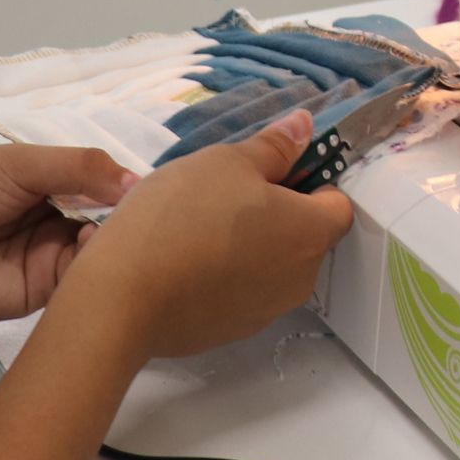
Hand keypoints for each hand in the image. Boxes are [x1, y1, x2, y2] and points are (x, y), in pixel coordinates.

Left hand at [0, 145, 133, 324]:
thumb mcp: (18, 164)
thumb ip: (79, 167)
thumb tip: (137, 181)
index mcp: (49, 181)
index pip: (102, 181)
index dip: (126, 183)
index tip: (152, 184)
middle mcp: (55, 217)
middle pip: (107, 217)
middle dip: (125, 214)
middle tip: (142, 210)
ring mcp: (50, 255)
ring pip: (99, 250)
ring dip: (111, 240)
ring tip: (112, 228)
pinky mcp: (41, 290)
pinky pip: (79, 281)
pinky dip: (94, 267)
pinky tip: (94, 249)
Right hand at [70, 113, 353, 358]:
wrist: (122, 298)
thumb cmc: (181, 217)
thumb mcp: (225, 162)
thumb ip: (273, 147)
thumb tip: (306, 127)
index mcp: (310, 234)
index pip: (337, 203)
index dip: (311, 180)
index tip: (271, 171)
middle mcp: (300, 279)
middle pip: (303, 236)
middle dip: (274, 213)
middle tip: (224, 194)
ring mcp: (266, 312)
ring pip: (270, 265)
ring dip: (247, 244)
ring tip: (196, 227)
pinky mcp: (230, 332)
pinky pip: (239, 292)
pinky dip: (222, 275)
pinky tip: (182, 262)